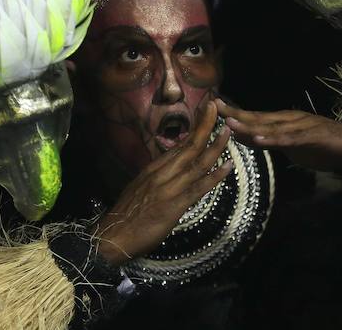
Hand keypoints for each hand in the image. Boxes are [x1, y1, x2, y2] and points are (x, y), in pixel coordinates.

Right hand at [94, 101, 231, 265]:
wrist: (114, 235)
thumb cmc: (126, 214)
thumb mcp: (140, 187)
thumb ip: (157, 176)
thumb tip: (171, 166)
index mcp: (154, 169)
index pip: (179, 144)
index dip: (194, 128)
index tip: (204, 112)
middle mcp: (162, 174)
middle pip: (189, 146)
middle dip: (204, 125)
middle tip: (216, 106)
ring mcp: (169, 188)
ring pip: (196, 163)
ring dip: (215, 146)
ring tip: (228, 131)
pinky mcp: (175, 205)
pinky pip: (198, 188)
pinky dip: (214, 176)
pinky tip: (227, 166)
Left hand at [217, 99, 341, 172]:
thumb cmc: (323, 146)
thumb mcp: (290, 146)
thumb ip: (269, 141)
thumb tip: (245, 138)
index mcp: (283, 121)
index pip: (254, 117)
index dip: (234, 113)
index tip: (212, 108)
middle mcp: (289, 119)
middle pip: (258, 117)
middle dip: (235, 113)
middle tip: (213, 108)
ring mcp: (301, 126)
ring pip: (271, 126)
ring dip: (250, 124)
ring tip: (230, 123)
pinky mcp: (312, 135)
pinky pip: (290, 138)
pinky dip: (274, 139)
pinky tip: (261, 139)